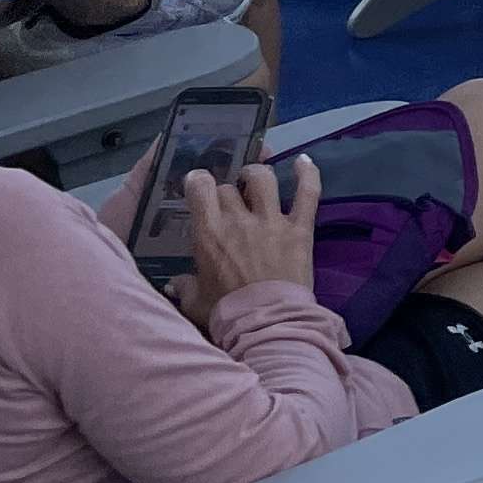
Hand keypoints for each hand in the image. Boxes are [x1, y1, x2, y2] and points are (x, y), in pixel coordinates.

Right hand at [175, 156, 318, 326]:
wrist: (267, 322)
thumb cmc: (226, 313)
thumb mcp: (195, 302)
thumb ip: (184, 287)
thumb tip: (174, 283)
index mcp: (209, 234)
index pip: (201, 189)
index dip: (199, 181)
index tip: (199, 183)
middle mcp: (239, 220)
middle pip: (229, 188)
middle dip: (226, 190)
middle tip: (229, 200)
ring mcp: (272, 221)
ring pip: (263, 179)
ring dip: (256, 175)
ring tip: (254, 179)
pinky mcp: (300, 228)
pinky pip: (308, 192)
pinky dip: (308, 173)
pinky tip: (304, 160)